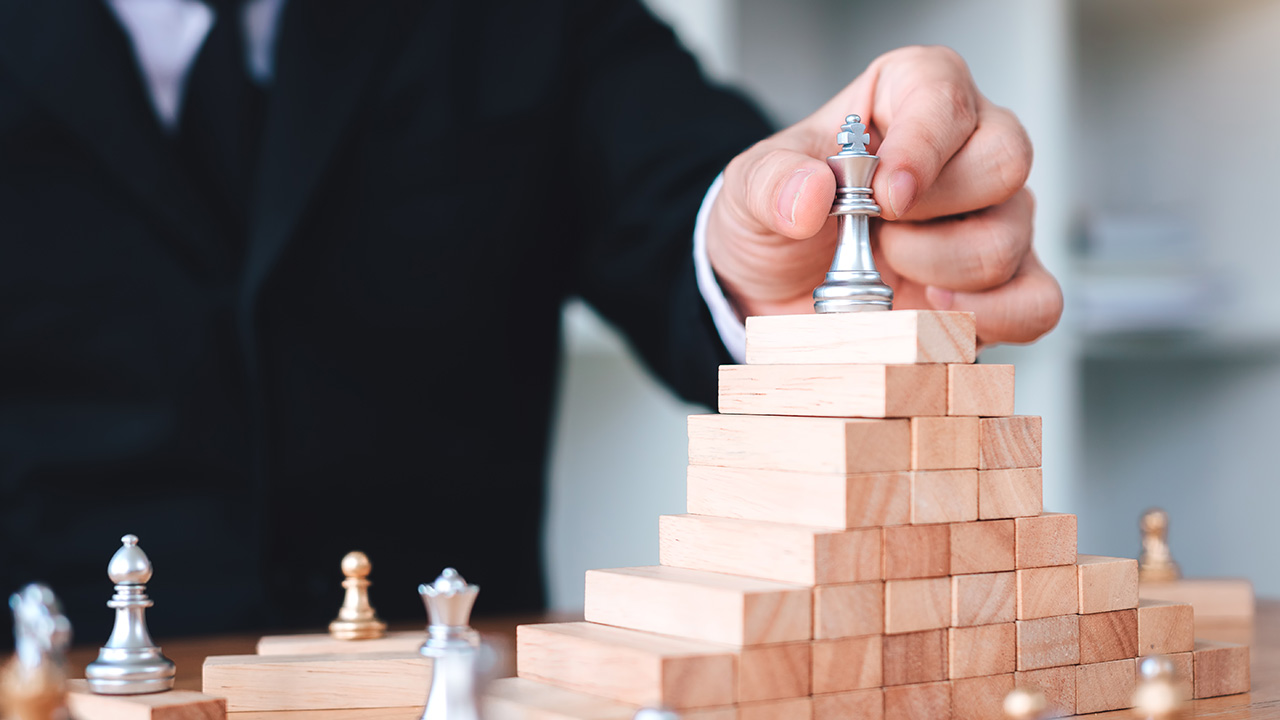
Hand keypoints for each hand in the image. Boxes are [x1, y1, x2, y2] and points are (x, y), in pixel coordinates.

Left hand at [706, 45, 1062, 345]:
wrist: (777, 286)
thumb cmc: (782, 215)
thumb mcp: (750, 189)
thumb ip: (771, 183)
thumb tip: (811, 195)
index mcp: (911, 98)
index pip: (946, 96)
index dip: (924, 145)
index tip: (887, 195)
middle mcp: (968, 149)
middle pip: (1005, 161)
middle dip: (934, 211)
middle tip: (877, 232)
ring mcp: (993, 217)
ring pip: (1010, 237)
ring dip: (939, 268)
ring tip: (885, 269)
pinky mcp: (1000, 285)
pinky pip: (1036, 302)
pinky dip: (992, 318)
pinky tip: (932, 316)